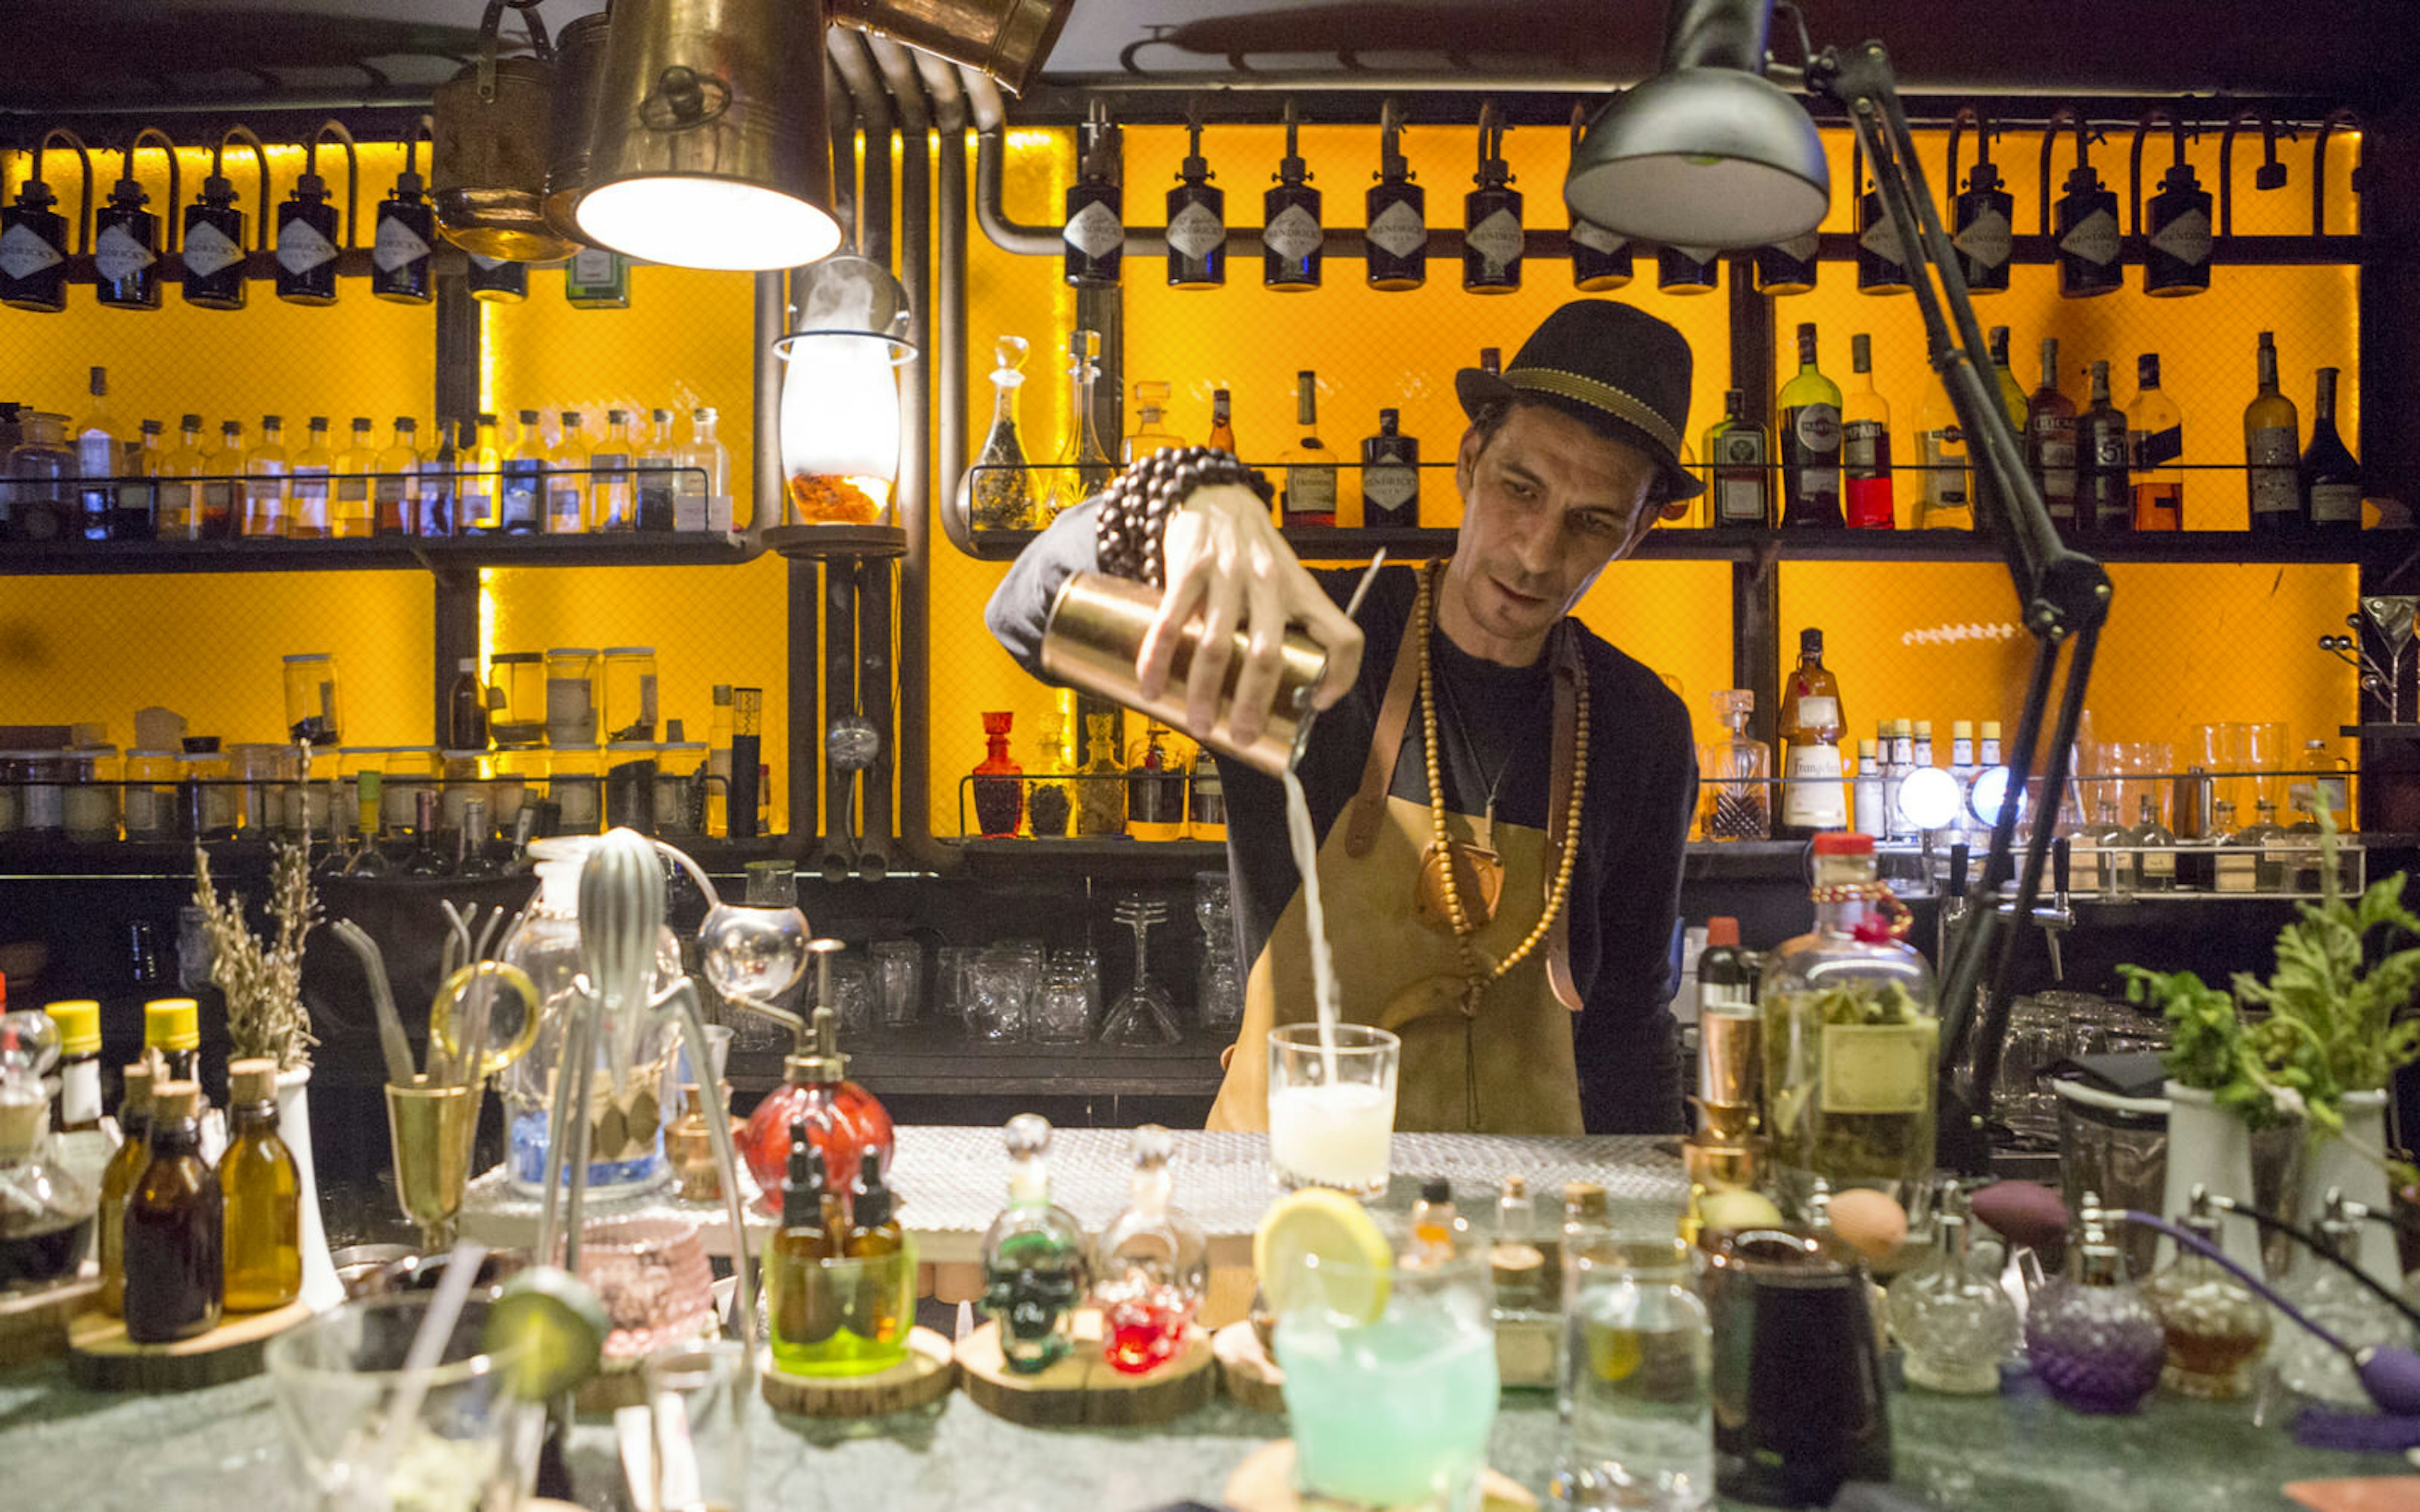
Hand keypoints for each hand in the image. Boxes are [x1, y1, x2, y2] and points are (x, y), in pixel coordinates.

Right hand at [1136, 483, 1364, 746]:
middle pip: (1268, 655)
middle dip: (1253, 705)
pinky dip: (1158, 660)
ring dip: (1205, 693)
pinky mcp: (1190, 568)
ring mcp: (1229, 575)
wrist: (1217, 494)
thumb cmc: (1253, 549)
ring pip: (1217, 646)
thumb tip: (1274, 690)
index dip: (1340, 678)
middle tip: (1242, 737)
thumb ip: (1286, 625)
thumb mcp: (1286, 579)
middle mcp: (1270, 584)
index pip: (1341, 636)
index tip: (1317, 705)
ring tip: (1197, 724)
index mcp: (1302, 592)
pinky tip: (1152, 686)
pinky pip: (1172, 623)